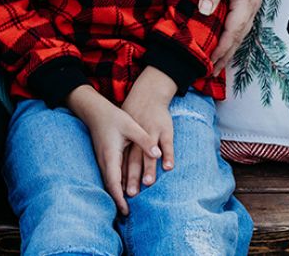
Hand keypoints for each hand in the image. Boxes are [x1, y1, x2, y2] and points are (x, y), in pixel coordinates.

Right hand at [66, 86, 157, 215]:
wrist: (95, 110)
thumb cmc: (114, 117)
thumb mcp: (131, 126)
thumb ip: (145, 140)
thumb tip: (158, 154)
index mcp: (110, 155)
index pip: (114, 182)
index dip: (119, 198)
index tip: (127, 210)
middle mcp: (104, 160)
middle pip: (110, 186)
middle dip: (118, 201)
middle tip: (127, 215)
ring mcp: (102, 159)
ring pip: (109, 182)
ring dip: (116, 194)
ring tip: (126, 208)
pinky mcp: (104, 157)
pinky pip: (109, 175)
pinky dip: (115, 185)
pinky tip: (122, 191)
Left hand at [121, 68, 177, 195]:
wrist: (148, 94)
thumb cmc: (136, 116)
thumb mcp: (126, 131)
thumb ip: (125, 151)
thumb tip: (120, 174)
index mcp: (128, 140)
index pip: (123, 161)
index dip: (122, 177)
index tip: (120, 193)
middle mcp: (138, 139)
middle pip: (134, 161)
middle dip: (133, 178)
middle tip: (132, 194)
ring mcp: (152, 134)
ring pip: (149, 154)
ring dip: (149, 169)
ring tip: (149, 183)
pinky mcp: (164, 130)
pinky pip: (167, 145)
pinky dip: (167, 155)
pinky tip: (168, 167)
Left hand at [200, 0, 267, 71]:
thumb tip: (204, 13)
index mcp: (246, 1)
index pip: (231, 33)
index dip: (219, 51)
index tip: (207, 66)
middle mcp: (251, 5)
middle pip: (237, 38)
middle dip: (223, 57)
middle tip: (208, 75)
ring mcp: (250, 2)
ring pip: (238, 32)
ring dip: (227, 49)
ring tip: (214, 66)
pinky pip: (238, 22)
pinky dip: (230, 36)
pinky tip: (222, 41)